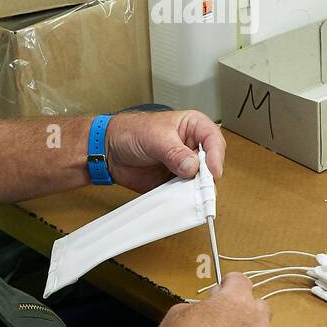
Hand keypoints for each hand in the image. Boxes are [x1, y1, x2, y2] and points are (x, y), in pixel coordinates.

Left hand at [104, 110, 224, 192]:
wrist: (110, 150)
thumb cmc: (131, 132)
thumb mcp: (155, 138)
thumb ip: (174, 152)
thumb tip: (192, 166)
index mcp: (193, 127)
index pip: (213, 139)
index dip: (216, 155)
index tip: (213, 170)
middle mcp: (192, 147)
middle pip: (212, 163)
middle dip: (208, 175)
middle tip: (202, 186)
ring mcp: (185, 166)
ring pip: (201, 181)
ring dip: (197, 189)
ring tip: (190, 194)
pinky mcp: (176, 182)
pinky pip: (186, 193)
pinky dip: (185, 198)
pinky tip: (180, 199)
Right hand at [143, 274, 271, 326]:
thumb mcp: (176, 315)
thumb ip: (198, 309)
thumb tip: (202, 313)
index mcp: (236, 302)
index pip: (241, 281)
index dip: (228, 284)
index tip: (221, 290)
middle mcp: (255, 325)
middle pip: (258, 308)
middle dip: (242, 310)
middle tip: (220, 319)